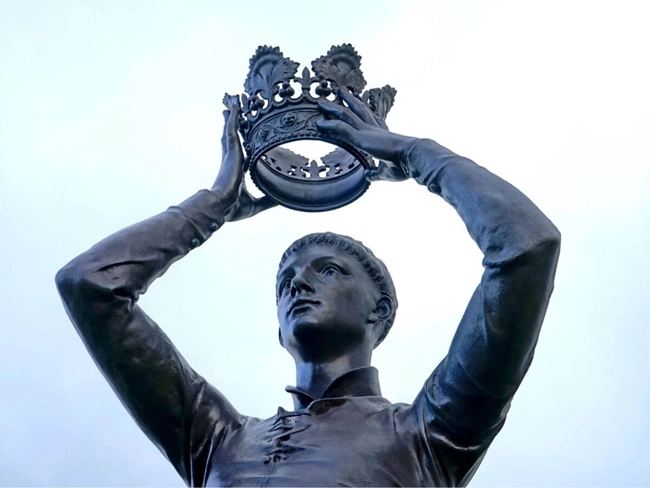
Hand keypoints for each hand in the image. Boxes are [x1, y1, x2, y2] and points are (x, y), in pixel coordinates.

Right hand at [212, 94, 276, 221]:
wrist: (222, 206)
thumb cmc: (234, 208)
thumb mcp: (258, 204)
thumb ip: (269, 200)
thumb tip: (283, 200)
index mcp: (237, 172)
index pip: (241, 155)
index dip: (242, 146)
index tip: (244, 139)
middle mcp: (232, 161)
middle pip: (232, 139)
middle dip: (232, 126)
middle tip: (231, 113)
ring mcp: (231, 155)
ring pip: (231, 131)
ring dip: (232, 117)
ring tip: (233, 104)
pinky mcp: (231, 151)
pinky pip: (232, 129)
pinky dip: (233, 117)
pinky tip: (234, 106)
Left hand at [316, 88, 416, 181]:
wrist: (413, 157)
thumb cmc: (405, 165)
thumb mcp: (386, 172)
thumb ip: (376, 173)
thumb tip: (368, 175)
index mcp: (383, 136)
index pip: (372, 120)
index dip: (364, 113)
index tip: (359, 105)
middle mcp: (374, 129)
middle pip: (358, 111)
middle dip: (349, 101)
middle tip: (340, 92)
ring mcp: (367, 131)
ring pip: (346, 115)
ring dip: (333, 108)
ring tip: (321, 101)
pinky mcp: (361, 137)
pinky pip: (341, 128)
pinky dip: (329, 125)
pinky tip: (319, 123)